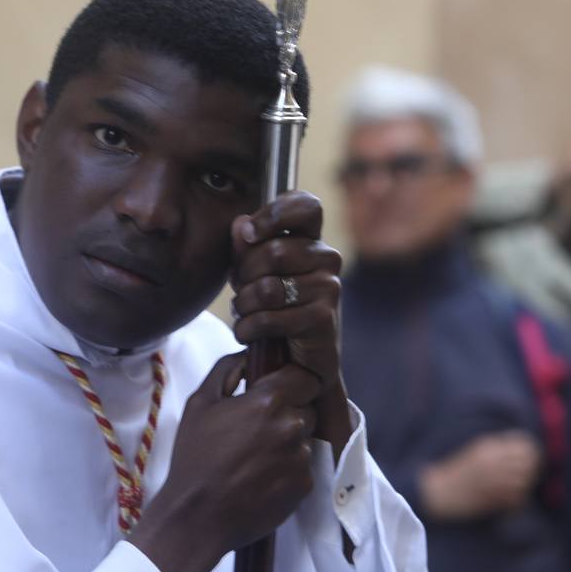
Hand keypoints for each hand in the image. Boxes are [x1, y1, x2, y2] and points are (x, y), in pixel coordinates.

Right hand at [129, 354, 320, 571]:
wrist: (198, 516)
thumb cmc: (194, 457)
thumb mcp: (200, 403)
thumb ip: (227, 369)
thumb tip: (249, 354)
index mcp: (268, 401)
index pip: (306, 376)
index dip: (292, 381)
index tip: (277, 390)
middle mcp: (291, 426)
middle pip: (308, 406)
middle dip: (290, 411)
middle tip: (260, 428)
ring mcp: (301, 458)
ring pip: (305, 437)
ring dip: (289, 441)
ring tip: (257, 456)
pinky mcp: (304, 485)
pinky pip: (304, 466)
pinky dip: (288, 468)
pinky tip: (262, 476)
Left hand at [229, 191, 349, 450]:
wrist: (296, 365)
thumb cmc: (273, 312)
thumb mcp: (252, 275)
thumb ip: (246, 246)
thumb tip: (241, 224)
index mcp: (311, 240)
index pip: (307, 205)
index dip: (276, 213)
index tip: (250, 234)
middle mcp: (327, 259)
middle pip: (272, 251)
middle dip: (244, 276)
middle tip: (240, 293)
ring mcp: (329, 288)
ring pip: (267, 287)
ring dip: (242, 306)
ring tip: (243, 315)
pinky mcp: (323, 318)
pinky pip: (270, 317)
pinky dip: (249, 328)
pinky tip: (248, 334)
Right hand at [420, 431, 539, 520]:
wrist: (439, 494)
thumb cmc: (457, 473)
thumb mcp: (476, 452)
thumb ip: (499, 449)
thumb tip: (526, 447)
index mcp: (488, 448)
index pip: (525, 445)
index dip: (531, 451)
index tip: (528, 458)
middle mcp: (493, 463)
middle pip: (529, 462)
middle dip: (531, 467)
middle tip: (526, 473)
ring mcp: (493, 481)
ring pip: (526, 481)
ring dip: (525, 484)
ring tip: (518, 486)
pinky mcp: (492, 499)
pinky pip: (517, 498)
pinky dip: (518, 499)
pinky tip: (511, 499)